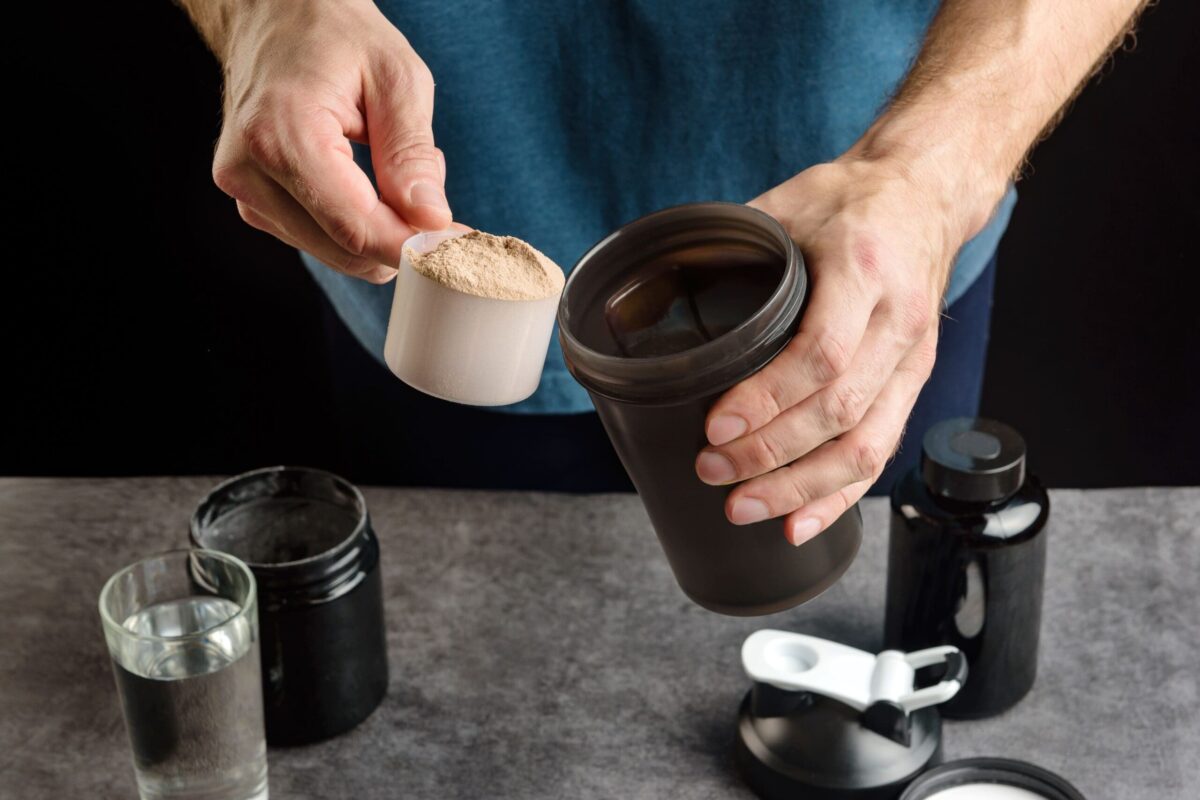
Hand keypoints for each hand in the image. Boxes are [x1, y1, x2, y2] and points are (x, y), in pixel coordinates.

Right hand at [210, 0, 450, 282]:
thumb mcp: (397, 78)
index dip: (412, 245)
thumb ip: (412, 154)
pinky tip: (365, 182)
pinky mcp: (251, 200)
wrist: (274, 12)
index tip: (454, 243)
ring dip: (378, 229)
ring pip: (334, 252)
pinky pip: (317, 239)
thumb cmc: (336, 33)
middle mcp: (249, 170)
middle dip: (399, 236)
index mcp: (281, 133)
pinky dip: (354, 225)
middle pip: (345, 249)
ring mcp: (244, 190)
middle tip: (432, 196)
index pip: (356, 227)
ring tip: (391, 171)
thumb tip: (430, 220)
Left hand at [695, 156, 969, 545]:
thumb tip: (657, 282)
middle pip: (839, 411)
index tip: (716, 426)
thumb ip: (732, 245)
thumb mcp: (788, 203)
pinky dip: (840, 495)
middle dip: (771, 454)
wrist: (924, 195)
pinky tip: (800, 523)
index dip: (766, 400)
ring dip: (802, 488)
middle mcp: (898, 320)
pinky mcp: (912, 383)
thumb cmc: (850, 200)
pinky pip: (882, 451)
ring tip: (744, 507)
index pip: (820, 354)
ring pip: (866, 444)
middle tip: (712, 472)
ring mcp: (912, 358)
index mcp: (863, 269)